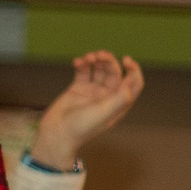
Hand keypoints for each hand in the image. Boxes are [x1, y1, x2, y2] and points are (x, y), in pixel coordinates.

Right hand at [34, 50, 144, 165]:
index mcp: (118, 103)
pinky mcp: (77, 89)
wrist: (56, 134)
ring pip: (99, 70)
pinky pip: (83, 72)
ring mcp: (92, 92)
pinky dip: (81, 64)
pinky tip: (77, 62)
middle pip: (114, 73)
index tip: (126, 60)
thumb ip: (120, 99)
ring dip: (95, 60)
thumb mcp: (104, 114)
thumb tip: (132, 82)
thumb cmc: (81, 127)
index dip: (133, 70)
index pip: (133, 83)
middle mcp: (107, 96)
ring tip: (87, 57)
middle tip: (98, 55)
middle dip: (108, 61)